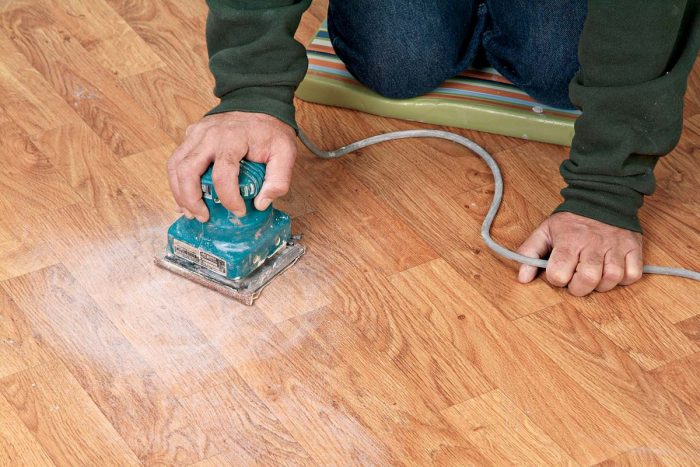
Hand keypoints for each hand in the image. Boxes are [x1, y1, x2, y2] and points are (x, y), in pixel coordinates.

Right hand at [166, 112, 296, 221]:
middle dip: (192, 199)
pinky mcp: (190, 135)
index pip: (223, 174)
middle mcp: (209, 134)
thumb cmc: (269, 130)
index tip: (239, 212)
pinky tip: (185, 198)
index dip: (229, 198)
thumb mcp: (285, 152)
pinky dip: (177, 182)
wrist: (258, 102)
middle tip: (203, 217)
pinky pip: (176, 161)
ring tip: (191, 212)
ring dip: (179, 193)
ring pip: (176, 166)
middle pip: (188, 170)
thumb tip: (260, 204)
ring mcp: (196, 133)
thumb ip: (278, 180)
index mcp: (233, 138)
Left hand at [517, 212, 643, 295]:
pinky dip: (624, 279)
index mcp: (569, 240)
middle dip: (579, 288)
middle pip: (588, 279)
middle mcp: (593, 244)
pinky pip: (632, 274)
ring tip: (595, 275)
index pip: (560, 273)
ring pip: (612, 278)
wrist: (602, 197)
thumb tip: (522, 278)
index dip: (556, 279)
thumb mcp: (545, 231)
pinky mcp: (633, 248)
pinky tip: (612, 270)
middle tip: (576, 280)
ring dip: (602, 284)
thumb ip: (529, 253)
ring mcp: (615, 246)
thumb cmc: (572, 220)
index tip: (558, 273)